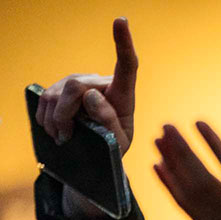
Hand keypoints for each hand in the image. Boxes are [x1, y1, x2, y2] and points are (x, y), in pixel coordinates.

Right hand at [35, 17, 137, 154]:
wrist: (97, 150)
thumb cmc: (114, 146)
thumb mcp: (118, 143)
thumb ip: (109, 121)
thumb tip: (92, 95)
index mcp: (123, 94)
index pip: (127, 65)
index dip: (123, 43)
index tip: (120, 21)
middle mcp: (101, 82)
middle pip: (76, 86)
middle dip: (65, 114)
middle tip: (66, 135)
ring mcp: (79, 82)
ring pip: (57, 93)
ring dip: (55, 119)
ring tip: (64, 135)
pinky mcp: (62, 88)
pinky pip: (46, 98)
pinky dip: (46, 117)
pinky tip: (55, 128)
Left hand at [153, 122, 220, 219]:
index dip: (212, 144)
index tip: (198, 122)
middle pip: (201, 178)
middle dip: (181, 151)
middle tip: (166, 127)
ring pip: (188, 192)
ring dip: (170, 165)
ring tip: (158, 140)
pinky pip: (184, 206)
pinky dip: (169, 186)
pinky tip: (158, 166)